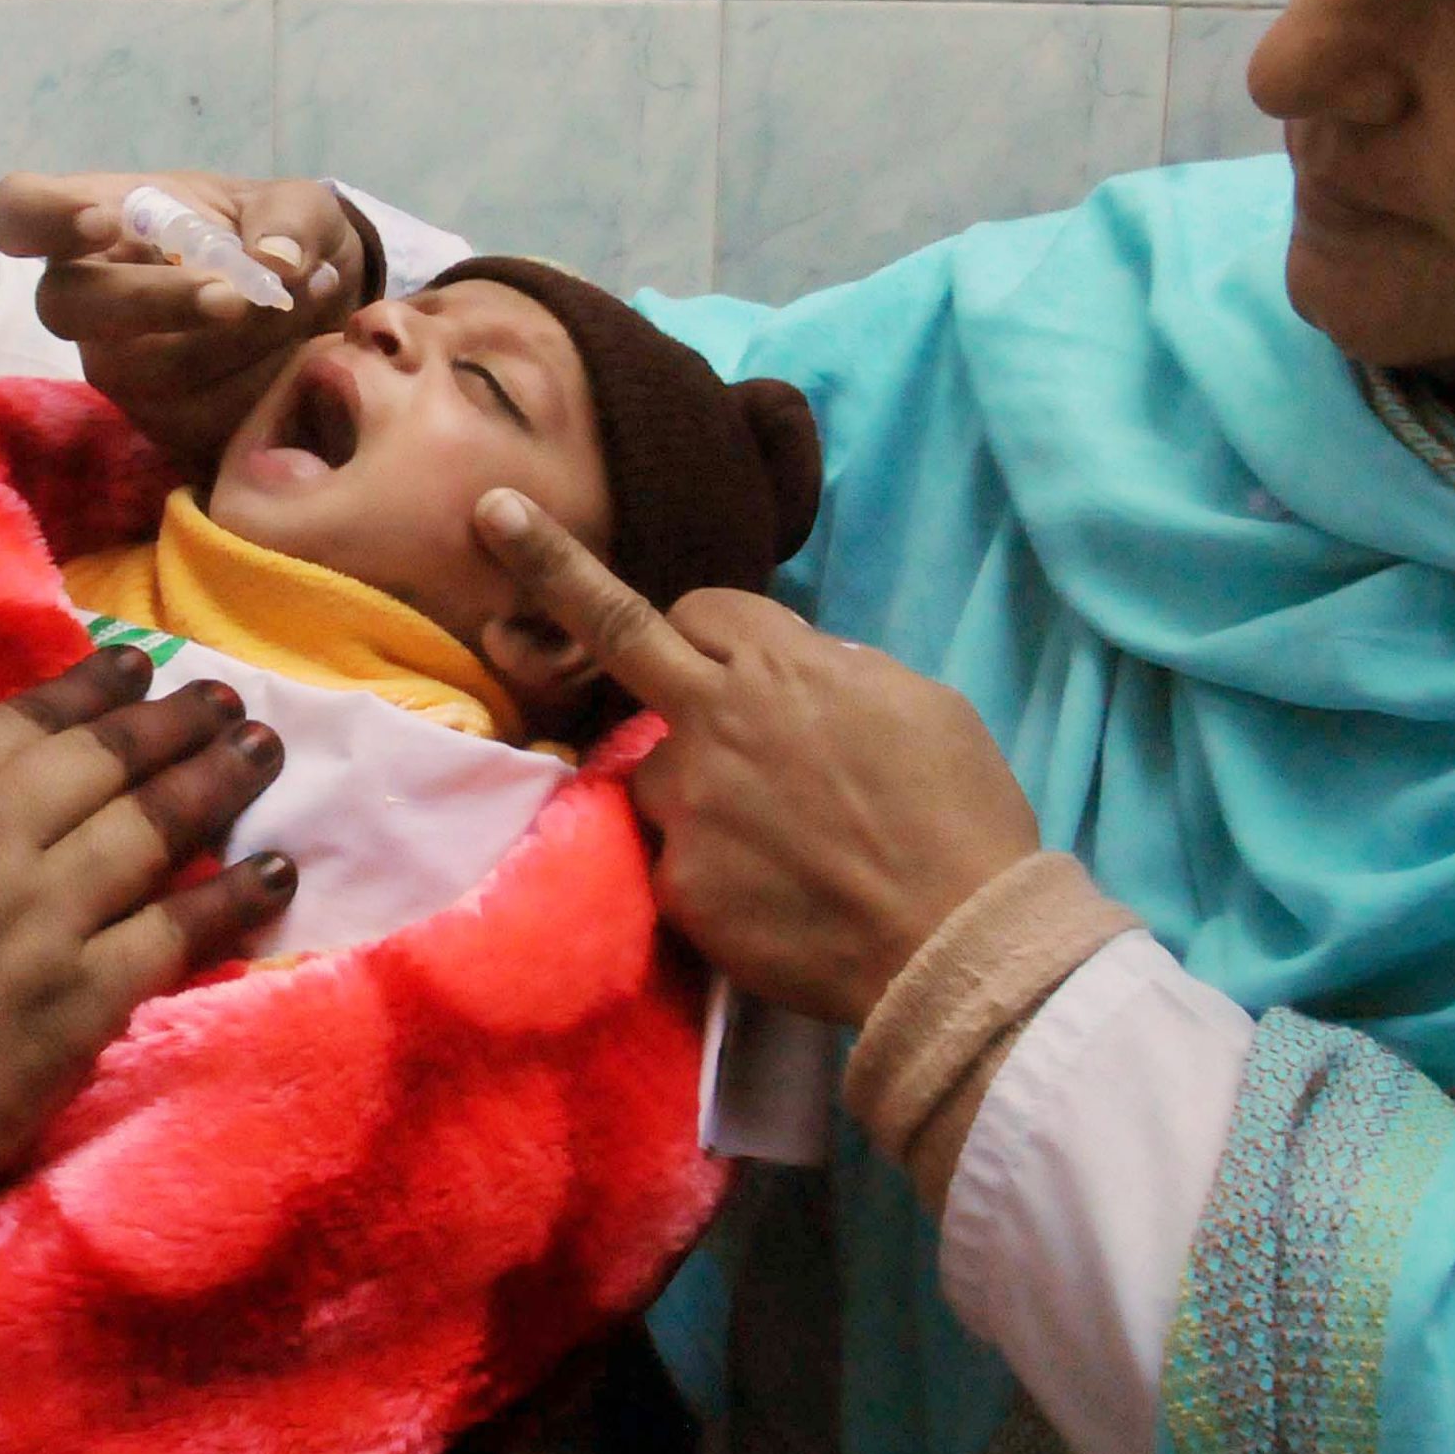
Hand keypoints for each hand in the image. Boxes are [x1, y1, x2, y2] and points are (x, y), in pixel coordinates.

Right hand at [0, 171, 372, 467]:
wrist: (317, 308)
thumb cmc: (277, 238)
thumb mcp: (296, 206)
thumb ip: (290, 220)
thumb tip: (275, 263)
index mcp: (98, 219)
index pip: (16, 212)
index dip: (40, 217)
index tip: (102, 221)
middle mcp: (88, 296)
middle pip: (66, 306)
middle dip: (152, 299)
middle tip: (234, 295)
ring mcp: (117, 366)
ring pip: (144, 370)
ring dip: (236, 339)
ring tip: (307, 296)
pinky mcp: (160, 422)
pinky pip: (198, 418)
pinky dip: (263, 383)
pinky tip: (308, 349)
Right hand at [0, 648, 296, 1296]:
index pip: (20, 726)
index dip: (88, 690)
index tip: (138, 665)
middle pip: (102, 766)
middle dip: (173, 723)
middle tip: (226, 699)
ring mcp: (40, 929)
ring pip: (151, 833)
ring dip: (216, 784)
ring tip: (264, 752)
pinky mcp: (78, 1011)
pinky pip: (175, 937)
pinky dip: (231, 898)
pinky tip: (275, 869)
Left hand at [474, 490, 1038, 1025]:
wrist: (954, 940)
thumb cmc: (958, 814)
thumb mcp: (917, 703)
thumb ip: (834, 674)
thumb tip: (798, 671)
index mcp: (780, 665)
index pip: (702, 610)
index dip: (713, 631)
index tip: (722, 652)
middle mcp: (714, 719)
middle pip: (618, 630)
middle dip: (551, 563)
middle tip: (496, 512)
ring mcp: (686, 802)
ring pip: (659, 775)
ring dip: (697, 795)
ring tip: (780, 848)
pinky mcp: (677, 884)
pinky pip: (676, 861)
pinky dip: (713, 874)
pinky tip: (773, 901)